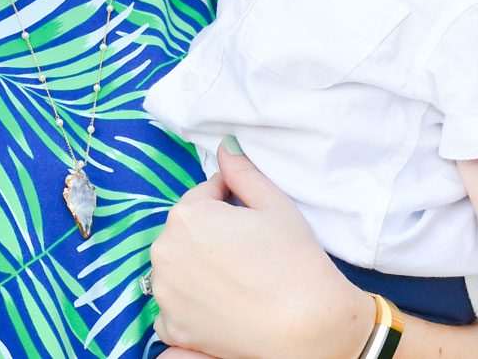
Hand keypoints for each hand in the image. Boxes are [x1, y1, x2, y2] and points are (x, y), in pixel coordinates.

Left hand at [150, 141, 369, 358]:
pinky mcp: (173, 327)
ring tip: (235, 278)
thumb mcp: (274, 204)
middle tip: (246, 252)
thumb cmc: (296, 262)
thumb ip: (242, 172)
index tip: (249, 222)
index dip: (228, 204)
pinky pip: (173, 307)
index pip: (203, 195)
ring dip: (195, 267)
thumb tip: (225, 146)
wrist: (312, 330)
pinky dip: (190, 306)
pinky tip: (221, 306)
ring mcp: (165, 292)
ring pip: (176, 267)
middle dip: (209, 234)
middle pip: (185, 231)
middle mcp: (165, 251)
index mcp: (187, 215)